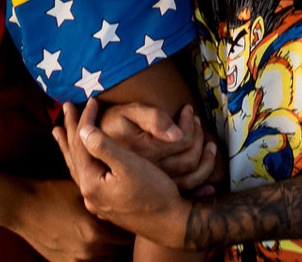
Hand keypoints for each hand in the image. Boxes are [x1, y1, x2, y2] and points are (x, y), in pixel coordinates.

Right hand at [9, 178, 130, 261]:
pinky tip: (86, 240)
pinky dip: (90, 255)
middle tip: (114, 225)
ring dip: (106, 249)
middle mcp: (89, 250)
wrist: (23, 206)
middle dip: (117, 237)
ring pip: (105, 258)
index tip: (126, 217)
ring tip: (100, 233)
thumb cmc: (53, 193)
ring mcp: (77, 260)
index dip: (127, 225)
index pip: (126, 236)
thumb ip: (104, 200)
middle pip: (117, 249)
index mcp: (96, 232)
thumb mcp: (83, 192)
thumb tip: (124, 199)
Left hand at [53, 100, 190, 248]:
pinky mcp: (107, 206)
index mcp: (91, 183)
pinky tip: (80, 162)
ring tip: (59, 132)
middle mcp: (89, 195)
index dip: (85, 120)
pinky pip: (87, 178)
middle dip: (71, 130)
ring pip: (78, 168)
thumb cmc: (155, 192)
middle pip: (74, 156)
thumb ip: (104, 147)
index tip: (92, 101)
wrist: (172, 224)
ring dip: (70, 147)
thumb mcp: (130, 165)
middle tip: (66, 108)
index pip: (81, 145)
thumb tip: (83, 130)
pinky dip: (81, 162)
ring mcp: (97, 202)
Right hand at [100, 102, 218, 193]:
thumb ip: (153, 118)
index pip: (183, 140)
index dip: (190, 124)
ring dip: (205, 158)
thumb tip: (178, 135)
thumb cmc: (112, 123)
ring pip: (191, 174)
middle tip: (196, 120)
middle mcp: (150, 173)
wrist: (92, 143)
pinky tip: (209, 172)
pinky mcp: (155, 192)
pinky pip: (187, 189)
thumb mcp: (128, 113)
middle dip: (198, 136)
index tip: (188, 110)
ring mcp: (153, 185)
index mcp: (145, 153)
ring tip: (205, 140)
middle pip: (190, 157)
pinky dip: (202, 180)